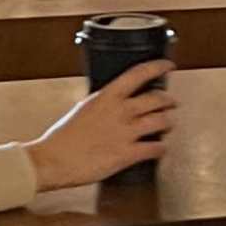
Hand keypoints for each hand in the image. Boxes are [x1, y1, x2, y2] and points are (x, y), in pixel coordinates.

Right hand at [30, 60, 174, 189]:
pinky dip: (162, 148)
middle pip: (157, 99)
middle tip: (171, 102)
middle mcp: (120, 111)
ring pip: (162, 122)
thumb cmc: (62, 138)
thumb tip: (112, 103)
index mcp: (106, 96)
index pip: (138, 74)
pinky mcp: (127, 154)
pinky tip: (161, 148)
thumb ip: (102, 104)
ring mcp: (126, 132)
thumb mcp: (83, 109)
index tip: (167, 65)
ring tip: (169, 124)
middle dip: (169, 100)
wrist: (54, 160)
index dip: (157, 67)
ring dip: (169, 122)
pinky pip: (155, 148)